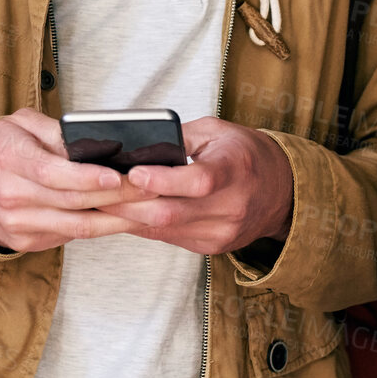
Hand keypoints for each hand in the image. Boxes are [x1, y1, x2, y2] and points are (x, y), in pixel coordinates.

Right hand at [0, 109, 150, 251]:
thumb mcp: (19, 124)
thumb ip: (54, 131)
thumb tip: (95, 141)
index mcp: (8, 159)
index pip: (52, 173)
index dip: (87, 177)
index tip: (118, 174)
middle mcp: (11, 195)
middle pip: (72, 201)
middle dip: (117, 196)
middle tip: (152, 189)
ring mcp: (18, 224)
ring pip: (77, 227)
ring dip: (117, 220)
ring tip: (149, 209)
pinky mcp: (26, 243)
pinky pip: (71, 237)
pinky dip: (101, 228)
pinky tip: (124, 219)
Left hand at [105, 117, 294, 255]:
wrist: (281, 190)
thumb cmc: (243, 153)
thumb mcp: (216, 131)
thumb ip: (179, 137)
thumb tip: (136, 145)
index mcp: (235, 169)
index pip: (199, 181)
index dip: (164, 180)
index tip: (133, 173)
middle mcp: (231, 206)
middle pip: (172, 213)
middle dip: (128, 204)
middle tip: (96, 191)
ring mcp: (222, 231)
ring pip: (165, 230)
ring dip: (128, 218)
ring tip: (100, 202)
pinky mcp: (212, 246)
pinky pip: (169, 238)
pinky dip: (144, 225)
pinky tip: (123, 213)